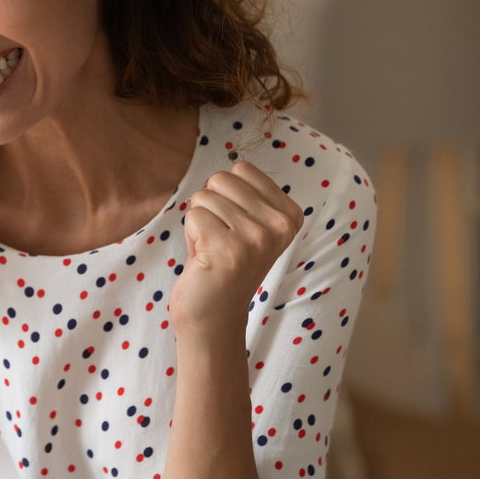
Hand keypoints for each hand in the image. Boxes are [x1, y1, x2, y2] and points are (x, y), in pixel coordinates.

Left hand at [169, 160, 303, 347]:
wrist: (214, 316)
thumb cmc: (222, 262)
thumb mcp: (248, 223)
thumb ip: (245, 192)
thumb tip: (236, 161)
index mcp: (290, 214)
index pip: (241, 168)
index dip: (225, 194)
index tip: (233, 226)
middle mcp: (280, 225)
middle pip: (220, 178)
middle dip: (209, 206)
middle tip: (218, 239)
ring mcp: (257, 238)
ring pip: (203, 197)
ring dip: (199, 223)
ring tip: (211, 251)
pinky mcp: (229, 250)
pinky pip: (193, 216)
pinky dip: (190, 236)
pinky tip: (204, 259)